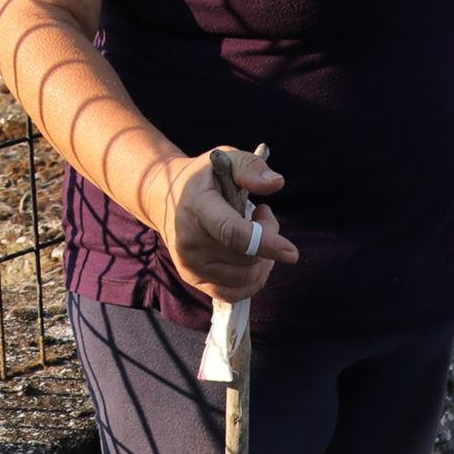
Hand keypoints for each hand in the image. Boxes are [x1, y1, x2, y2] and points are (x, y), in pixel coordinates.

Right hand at [150, 146, 297, 304]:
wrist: (162, 196)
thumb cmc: (202, 178)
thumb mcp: (225, 159)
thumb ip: (251, 168)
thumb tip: (276, 183)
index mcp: (198, 207)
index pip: (232, 232)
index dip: (264, 243)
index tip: (291, 252)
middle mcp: (189, 240)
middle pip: (247, 256)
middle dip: (268, 237)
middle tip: (262, 214)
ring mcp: (189, 263)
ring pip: (245, 277)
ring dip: (262, 259)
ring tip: (254, 233)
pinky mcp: (192, 278)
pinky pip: (233, 293)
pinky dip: (251, 280)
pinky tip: (252, 259)